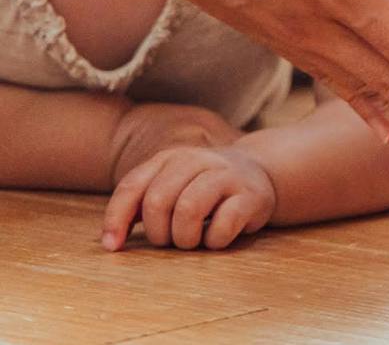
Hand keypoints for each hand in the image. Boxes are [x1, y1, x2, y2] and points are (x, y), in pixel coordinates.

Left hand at [102, 145, 276, 250]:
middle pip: (158, 201)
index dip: (116, 219)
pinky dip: (214, 240)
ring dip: (184, 238)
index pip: (132, 187)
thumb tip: (111, 241)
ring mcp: (228, 175)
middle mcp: (198, 160)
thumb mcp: (170, 187)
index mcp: (171, 158)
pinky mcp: (253, 195)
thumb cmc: (204, 189)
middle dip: (158, 232)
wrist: (262, 172)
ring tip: (192, 241)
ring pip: (188, 210)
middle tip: (169, 240)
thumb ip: (140, 205)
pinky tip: (217, 238)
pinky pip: (223, 225)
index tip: (113, 247)